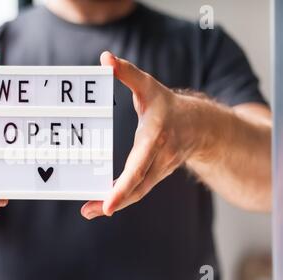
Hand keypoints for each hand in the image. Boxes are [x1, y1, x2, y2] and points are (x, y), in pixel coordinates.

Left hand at [81, 51, 203, 218]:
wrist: (200, 125)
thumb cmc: (168, 105)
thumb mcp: (149, 86)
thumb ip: (128, 73)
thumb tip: (105, 59)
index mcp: (156, 137)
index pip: (139, 166)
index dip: (124, 186)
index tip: (107, 203)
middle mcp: (159, 158)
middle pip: (138, 186)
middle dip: (114, 201)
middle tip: (89, 211)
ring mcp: (160, 169)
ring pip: (138, 192)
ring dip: (114, 204)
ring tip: (89, 211)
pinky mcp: (156, 174)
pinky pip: (139, 190)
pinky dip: (122, 198)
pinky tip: (102, 203)